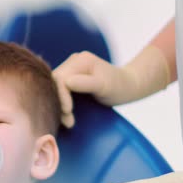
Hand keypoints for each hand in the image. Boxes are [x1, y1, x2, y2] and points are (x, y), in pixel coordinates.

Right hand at [53, 46, 169, 127]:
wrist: (128, 85)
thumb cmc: (119, 86)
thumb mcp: (105, 86)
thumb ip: (86, 83)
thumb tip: (67, 83)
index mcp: (81, 60)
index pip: (60, 78)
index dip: (61, 96)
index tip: (68, 112)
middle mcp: (73, 61)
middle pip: (55, 82)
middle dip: (59, 102)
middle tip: (69, 122)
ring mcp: (71, 68)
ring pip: (55, 87)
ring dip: (59, 105)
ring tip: (69, 121)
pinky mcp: (70, 77)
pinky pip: (59, 89)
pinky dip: (62, 103)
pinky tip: (68, 114)